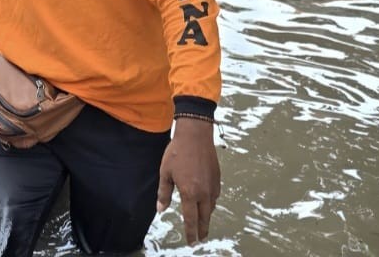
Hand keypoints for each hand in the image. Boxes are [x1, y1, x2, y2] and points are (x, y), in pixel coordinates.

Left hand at [157, 117, 220, 244]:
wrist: (195, 136)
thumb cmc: (177, 152)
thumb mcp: (165, 173)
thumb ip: (163, 193)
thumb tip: (161, 209)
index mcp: (189, 193)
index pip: (191, 219)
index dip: (191, 232)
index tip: (191, 242)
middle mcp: (204, 193)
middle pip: (204, 218)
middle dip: (202, 230)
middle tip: (199, 239)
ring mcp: (213, 186)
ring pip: (211, 208)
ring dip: (206, 217)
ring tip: (202, 224)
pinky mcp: (218, 179)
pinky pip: (214, 197)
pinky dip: (210, 204)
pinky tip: (206, 204)